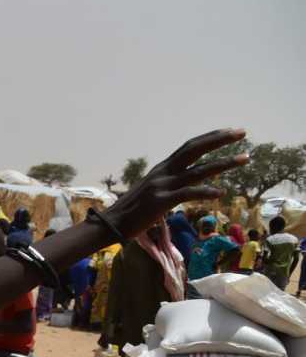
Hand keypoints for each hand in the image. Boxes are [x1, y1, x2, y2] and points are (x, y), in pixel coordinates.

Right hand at [105, 129, 247, 238]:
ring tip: (244, 158)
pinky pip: (187, 194)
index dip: (211, 138)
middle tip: (242, 133)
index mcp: (162, 168)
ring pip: (198, 170)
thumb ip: (169, 183)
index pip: (190, 146)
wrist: (111, 223)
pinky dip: (205, 192)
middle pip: (195, 149)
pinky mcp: (161, 202)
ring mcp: (162, 186)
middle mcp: (164, 172)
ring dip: (223, 163)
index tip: (231, 132)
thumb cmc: (132, 210)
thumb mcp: (152, 190)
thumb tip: (185, 184)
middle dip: (220, 140)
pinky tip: (220, 193)